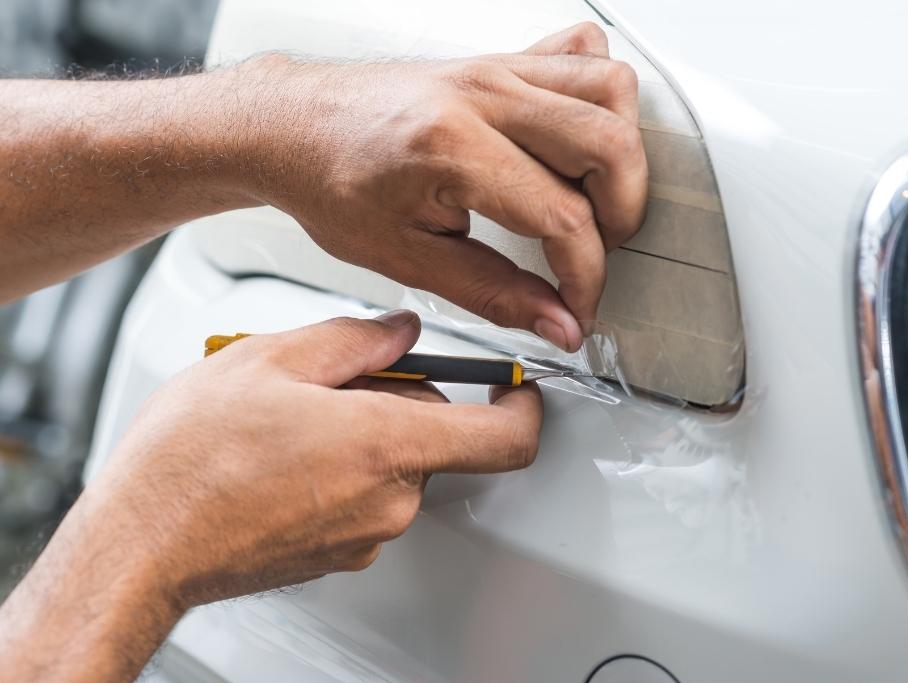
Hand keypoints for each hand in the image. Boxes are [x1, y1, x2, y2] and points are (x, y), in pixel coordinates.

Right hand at [97, 310, 541, 603]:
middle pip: (438, 437)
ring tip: (294, 420)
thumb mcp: (270, 359)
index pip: (505, 438)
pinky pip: (368, 499)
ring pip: (398, 465)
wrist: (141, 544)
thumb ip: (354, 338)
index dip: (523, 406)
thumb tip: (401, 329)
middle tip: (336, 380)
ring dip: (366, 433)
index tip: (515, 384)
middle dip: (402, 398)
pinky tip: (286, 457)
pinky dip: (346, 470)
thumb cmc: (190, 459)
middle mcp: (389, 500)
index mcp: (387, 444)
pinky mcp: (340, 555)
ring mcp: (366, 535)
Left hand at [238, 23, 647, 350]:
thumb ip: (492, 292)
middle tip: (595, 251)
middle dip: (622, 214)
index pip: (562, 217)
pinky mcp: (497, 59)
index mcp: (452, 147)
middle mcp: (482, 95)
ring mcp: (493, 68)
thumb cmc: (331, 182)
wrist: (293, 127)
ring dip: (621, 152)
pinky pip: (578, 51)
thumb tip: (556, 321)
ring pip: (609, 87)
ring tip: (594, 198)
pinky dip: (596, 94)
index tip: (579, 306)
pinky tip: (574, 138)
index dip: (585, 276)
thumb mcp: (404, 257)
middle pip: (608, 143)